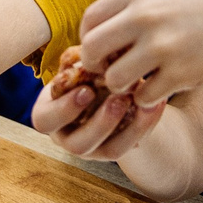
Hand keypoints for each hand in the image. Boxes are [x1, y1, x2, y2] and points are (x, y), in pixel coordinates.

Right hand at [32, 54, 166, 161]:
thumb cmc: (82, 70)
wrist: (104, 87)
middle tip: (119, 98)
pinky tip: (157, 104)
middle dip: (100, 123)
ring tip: (139, 100)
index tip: (86, 90)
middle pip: (78, 145)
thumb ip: (77, 61)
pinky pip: (133, 144)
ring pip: (111, 151)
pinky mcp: (118, 149)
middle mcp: (67, 137)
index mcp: (48, 114)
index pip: (45, 120)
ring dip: (128, 128)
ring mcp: (94, 149)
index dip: (64, 109)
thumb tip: (88, 50)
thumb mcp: (76, 64)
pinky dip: (146, 124)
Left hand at [73, 0, 202, 105]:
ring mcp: (162, 44)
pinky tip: (165, 88)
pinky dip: (150, 98)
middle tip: (116, 72)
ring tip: (142, 81)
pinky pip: (144, 96)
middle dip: (98, 66)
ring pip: (114, 79)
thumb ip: (134, 8)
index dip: (90, 40)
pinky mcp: (180, 73)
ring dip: (124, 87)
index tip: (104, 52)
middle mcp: (146, 14)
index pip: (90, 19)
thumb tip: (96, 35)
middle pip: (92, 49)